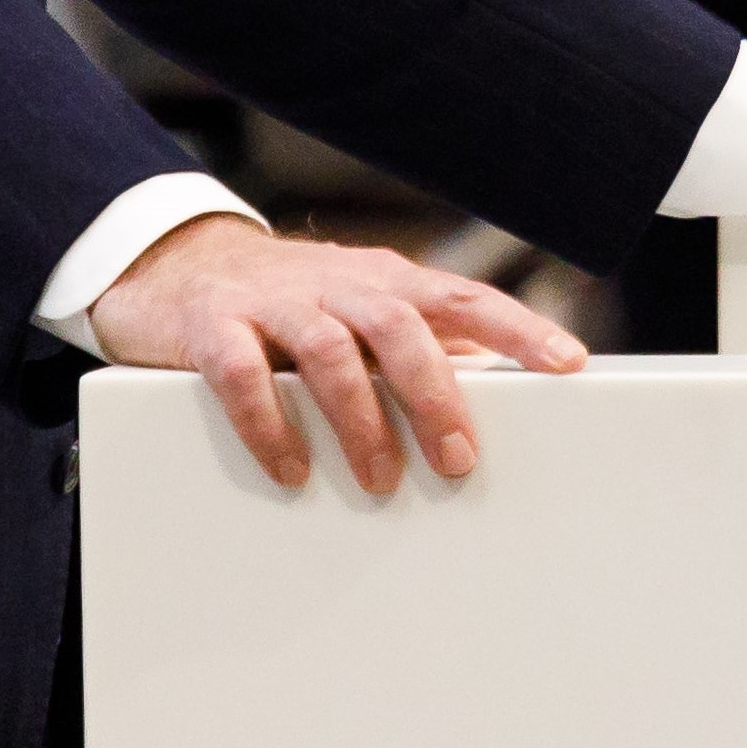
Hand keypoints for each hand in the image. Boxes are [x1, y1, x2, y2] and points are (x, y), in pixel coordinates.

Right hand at [88, 218, 585, 491]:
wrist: (179, 267)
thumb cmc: (293, 303)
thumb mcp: (361, 313)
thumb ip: (422, 345)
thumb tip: (503, 389)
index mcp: (383, 280)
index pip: (461, 296)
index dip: (517, 326)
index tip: (567, 363)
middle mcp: (335, 282)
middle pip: (399, 324)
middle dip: (434, 392)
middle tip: (458, 459)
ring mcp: (272, 301)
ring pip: (329, 348)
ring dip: (361, 419)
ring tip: (380, 480)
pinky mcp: (213, 327)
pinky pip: (243, 372)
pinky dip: (271, 422)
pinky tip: (291, 468)